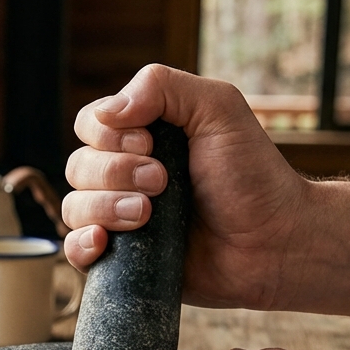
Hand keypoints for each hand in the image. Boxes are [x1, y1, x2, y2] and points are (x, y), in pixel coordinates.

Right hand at [62, 65, 308, 309]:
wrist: (275, 242)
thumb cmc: (253, 176)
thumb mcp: (218, 109)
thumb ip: (163, 87)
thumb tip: (106, 112)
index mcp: (142, 136)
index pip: (91, 124)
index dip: (110, 136)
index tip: (152, 147)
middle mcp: (125, 176)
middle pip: (78, 166)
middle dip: (116, 173)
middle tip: (163, 183)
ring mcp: (121, 219)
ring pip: (74, 207)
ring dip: (106, 208)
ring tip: (149, 216)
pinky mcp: (122, 262)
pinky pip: (74, 251)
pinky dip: (80, 245)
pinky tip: (104, 243)